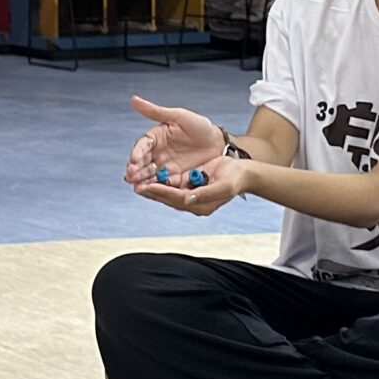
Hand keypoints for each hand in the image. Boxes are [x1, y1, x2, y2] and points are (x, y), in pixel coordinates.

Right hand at [124, 95, 224, 185]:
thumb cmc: (199, 126)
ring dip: (142, 180)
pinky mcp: (174, 177)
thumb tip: (133, 99)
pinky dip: (156, 187)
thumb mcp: (179, 116)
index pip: (143, 145)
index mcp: (155, 137)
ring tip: (137, 186)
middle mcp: (156, 152)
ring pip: (149, 174)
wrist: (218, 143)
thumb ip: (156, 111)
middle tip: (131, 176)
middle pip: (142, 162)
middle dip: (136, 169)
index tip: (134, 159)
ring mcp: (164, 166)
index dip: (137, 152)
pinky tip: (151, 191)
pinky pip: (163, 183)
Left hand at [134, 151, 248, 217]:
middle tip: (135, 185)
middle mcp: (193, 203)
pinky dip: (160, 181)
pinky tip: (150, 175)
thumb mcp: (224, 186)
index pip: (176, 199)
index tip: (147, 186)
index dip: (161, 193)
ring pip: (168, 193)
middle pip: (168, 198)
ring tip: (138, 181)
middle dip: (152, 192)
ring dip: (153, 188)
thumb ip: (206, 193)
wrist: (243, 173)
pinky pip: (172, 185)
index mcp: (200, 206)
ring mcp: (191, 195)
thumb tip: (187, 199)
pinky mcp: (189, 187)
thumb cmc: (236, 179)